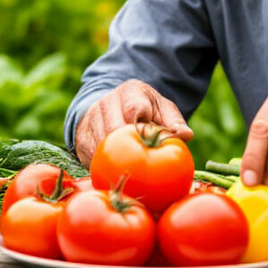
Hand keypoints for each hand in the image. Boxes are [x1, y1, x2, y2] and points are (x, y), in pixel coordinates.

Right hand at [74, 80, 193, 164]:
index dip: (143, 130)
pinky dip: (103, 168)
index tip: (152, 144)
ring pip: (100, 145)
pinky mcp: (81, 139)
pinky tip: (117, 175)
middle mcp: (106, 103)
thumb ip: (174, 121)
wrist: (113, 107)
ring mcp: (90, 120)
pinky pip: (90, 158)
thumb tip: (186, 136)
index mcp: (129, 91)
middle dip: (129, 148)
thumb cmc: (146, 110)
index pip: (133, 110)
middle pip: (113, 130)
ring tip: (133, 174)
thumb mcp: (162, 109)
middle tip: (143, 166)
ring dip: (116, 161)